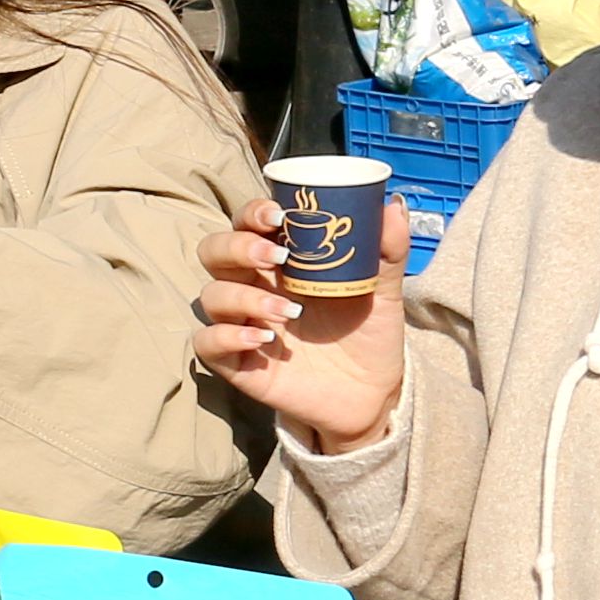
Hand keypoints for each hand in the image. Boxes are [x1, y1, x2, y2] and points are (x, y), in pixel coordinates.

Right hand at [191, 196, 409, 451]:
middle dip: (236, 247)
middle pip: (214, 252)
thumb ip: (387, 251)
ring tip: (290, 312)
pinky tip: (264, 340)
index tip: (277, 215)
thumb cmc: (369, 334)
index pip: (247, 224)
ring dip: (243, 296)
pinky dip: (226, 337)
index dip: (251, 213)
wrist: (373, 393)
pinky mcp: (240, 364)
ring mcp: (244, 324)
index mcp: (281, 262)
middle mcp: (255, 287)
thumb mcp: (384, 291)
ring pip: (211, 296)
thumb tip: (392, 207)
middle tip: (276, 257)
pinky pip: (208, 343)